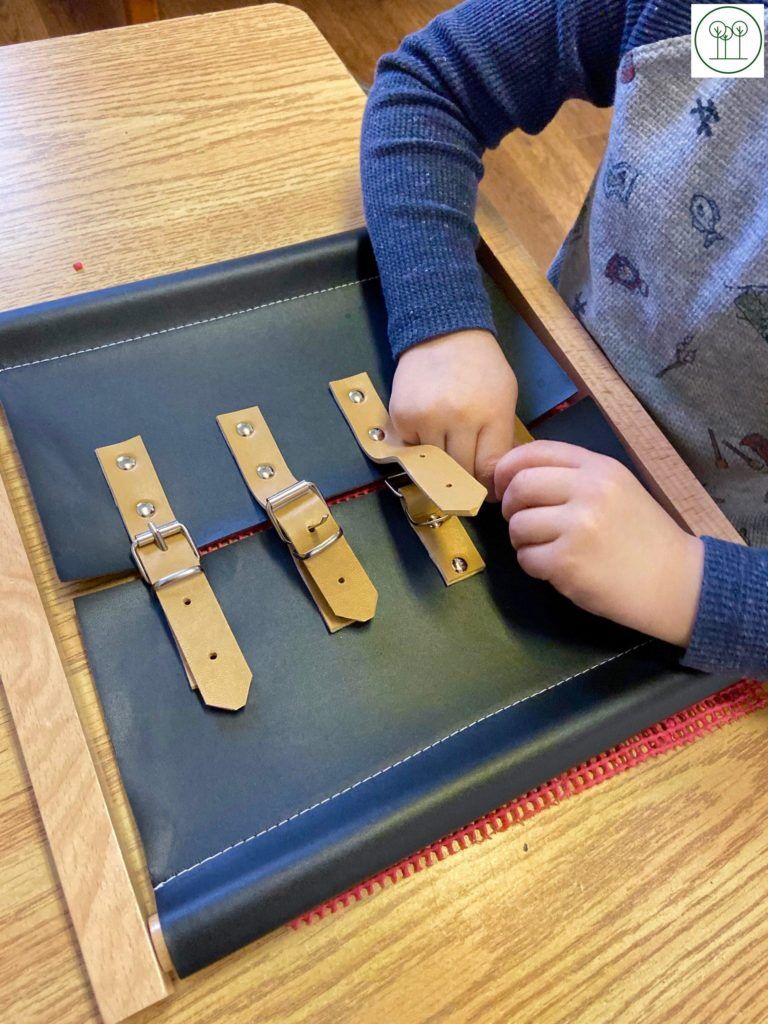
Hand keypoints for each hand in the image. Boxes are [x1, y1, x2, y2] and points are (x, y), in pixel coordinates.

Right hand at [390, 329, 517, 493]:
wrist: (443, 333)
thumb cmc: (481, 366)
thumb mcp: (505, 397)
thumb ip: (501, 436)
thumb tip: (495, 478)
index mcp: (491, 413)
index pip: (489, 469)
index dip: (489, 485)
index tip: (487, 490)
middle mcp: (457, 419)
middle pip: (461, 471)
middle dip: (466, 476)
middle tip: (468, 472)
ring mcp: (426, 418)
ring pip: (435, 465)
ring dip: (442, 461)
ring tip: (448, 444)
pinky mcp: (402, 417)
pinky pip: (414, 450)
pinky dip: (422, 446)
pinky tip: (429, 428)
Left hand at [494, 440, 704, 646]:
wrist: (677, 582)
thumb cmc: (643, 536)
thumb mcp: (616, 489)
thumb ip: (573, 476)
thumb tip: (517, 474)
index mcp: (599, 468)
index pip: (535, 451)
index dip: (508, 468)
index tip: (504, 485)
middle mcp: (588, 491)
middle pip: (520, 486)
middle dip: (510, 506)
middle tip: (521, 520)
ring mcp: (577, 527)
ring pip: (518, 524)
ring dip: (521, 539)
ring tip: (543, 547)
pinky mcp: (567, 562)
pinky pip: (526, 558)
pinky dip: (533, 564)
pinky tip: (555, 567)